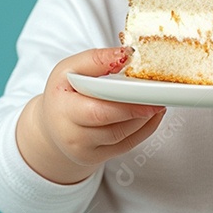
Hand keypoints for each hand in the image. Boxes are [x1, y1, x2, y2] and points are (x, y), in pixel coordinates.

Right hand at [16, 47, 166, 183]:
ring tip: (158, 100)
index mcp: (62, 110)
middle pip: (113, 127)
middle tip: (159, 97)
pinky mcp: (99, 158)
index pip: (97, 110)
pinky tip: (153, 114)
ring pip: (123, 137)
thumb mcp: (68, 69)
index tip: (146, 90)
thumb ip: (96, 59)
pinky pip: (127, 146)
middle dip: (139, 111)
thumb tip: (127, 54)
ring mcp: (86, 151)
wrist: (53, 125)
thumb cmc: (62, 93)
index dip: (125, 103)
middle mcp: (72, 136)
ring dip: (144, 119)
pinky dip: (145, 130)